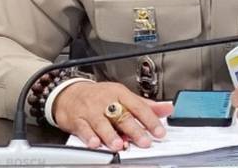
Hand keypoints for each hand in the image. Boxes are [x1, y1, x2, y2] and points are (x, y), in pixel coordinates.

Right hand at [51, 81, 172, 150]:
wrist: (70, 94)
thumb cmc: (99, 96)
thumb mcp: (123, 96)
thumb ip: (145, 105)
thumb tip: (167, 108)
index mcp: (120, 94)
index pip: (138, 106)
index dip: (150, 119)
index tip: (159, 131)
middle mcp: (106, 101)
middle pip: (122, 115)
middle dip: (134, 130)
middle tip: (144, 141)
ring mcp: (91, 110)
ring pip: (102, 123)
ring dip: (111, 135)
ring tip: (120, 145)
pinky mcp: (78, 120)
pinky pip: (84, 128)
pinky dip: (89, 136)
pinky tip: (95, 143)